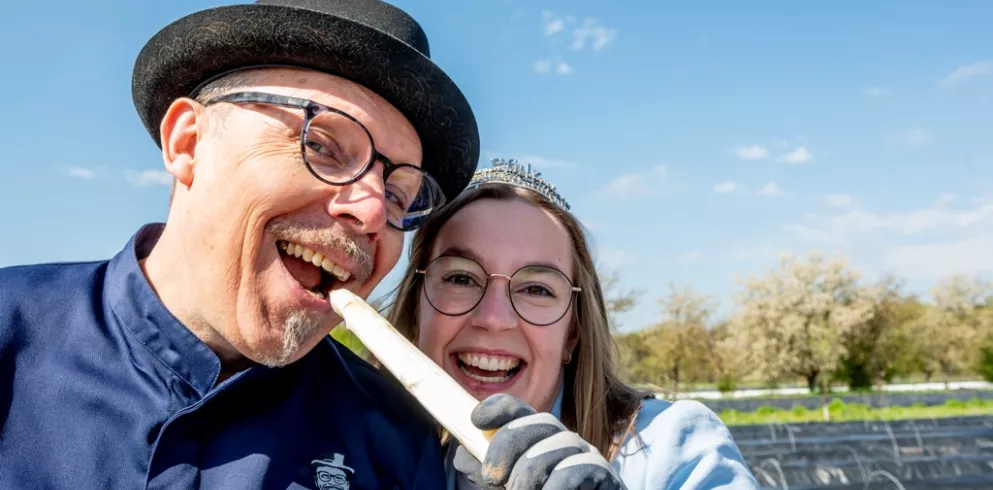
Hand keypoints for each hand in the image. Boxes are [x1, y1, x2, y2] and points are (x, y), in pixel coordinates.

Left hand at [453, 394, 626, 489]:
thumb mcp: (498, 489)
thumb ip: (481, 470)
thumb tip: (464, 453)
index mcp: (536, 440)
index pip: (518, 410)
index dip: (498, 408)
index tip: (476, 420)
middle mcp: (563, 442)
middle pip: (540, 421)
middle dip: (510, 443)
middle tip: (493, 476)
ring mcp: (586, 458)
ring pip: (561, 442)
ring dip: (531, 470)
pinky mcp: (606, 478)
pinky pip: (582, 466)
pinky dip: (559, 482)